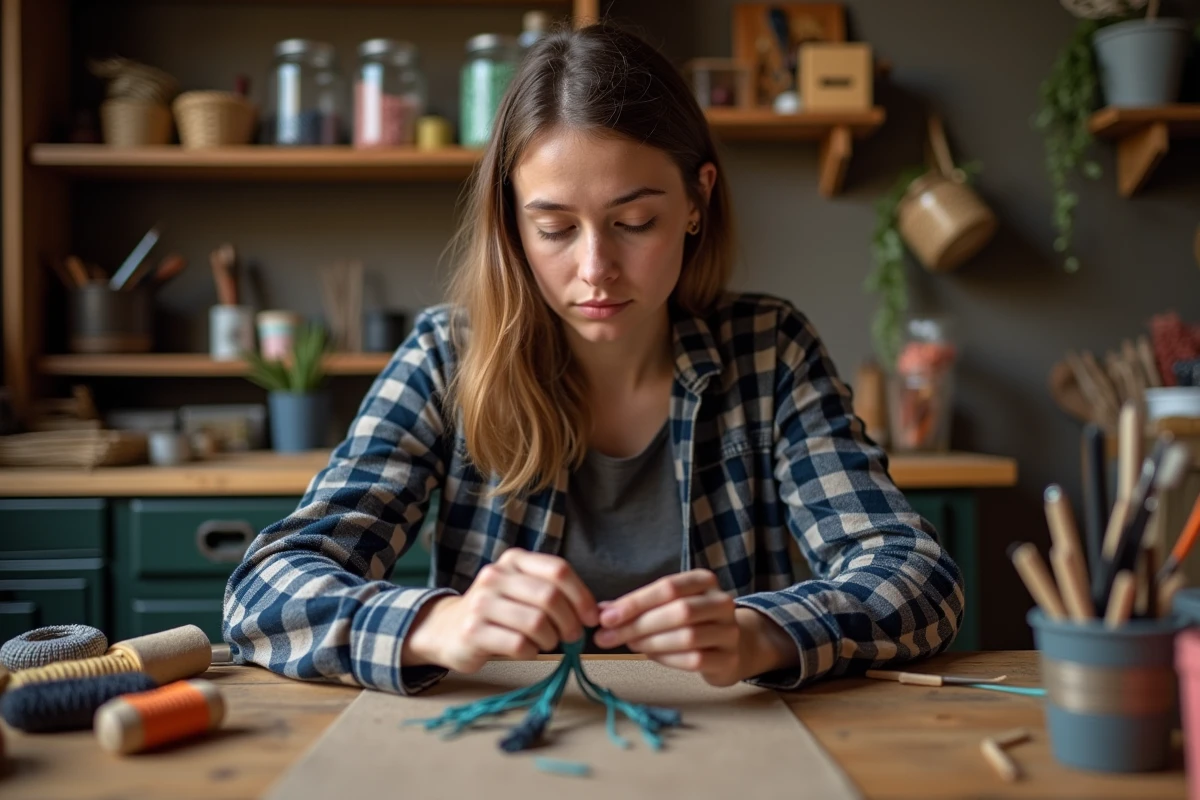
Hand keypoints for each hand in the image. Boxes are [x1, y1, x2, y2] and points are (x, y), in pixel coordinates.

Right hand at [403, 548, 598, 673]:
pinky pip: (519, 644)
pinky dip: (532, 651)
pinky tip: (527, 650)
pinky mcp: (473, 631)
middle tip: (572, 637)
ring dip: (551, 639)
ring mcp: (482, 602)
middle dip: (570, 622)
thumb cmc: (497, 612)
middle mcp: (496, 575)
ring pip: (536, 622)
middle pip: (550, 597)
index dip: (582, 596)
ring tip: (548, 643)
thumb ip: (553, 592)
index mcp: (514, 560)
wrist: (446, 629)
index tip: (590, 617)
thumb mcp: (521, 590)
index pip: (559, 570)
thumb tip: (594, 613)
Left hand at [592, 570, 744, 685]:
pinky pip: (695, 660)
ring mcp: (729, 631)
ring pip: (687, 637)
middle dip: (638, 625)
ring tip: (629, 645)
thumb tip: (601, 611)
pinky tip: (651, 656)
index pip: (668, 587)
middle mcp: (721, 602)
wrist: (733, 646)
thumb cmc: (692, 622)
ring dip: (651, 643)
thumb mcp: (666, 606)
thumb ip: (637, 606)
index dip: (635, 602)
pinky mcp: (729, 659)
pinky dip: (668, 659)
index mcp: (704, 581)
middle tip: (607, 637)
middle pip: (679, 611)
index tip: (606, 617)